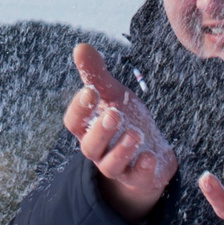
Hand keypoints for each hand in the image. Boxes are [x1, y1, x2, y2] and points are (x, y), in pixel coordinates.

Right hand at [63, 44, 178, 223]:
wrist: (149, 152)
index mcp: (88, 128)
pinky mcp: (138, 178)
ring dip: (121, 150)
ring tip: (135, 133)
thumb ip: (96, 75)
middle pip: (90, 146)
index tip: (91, 91)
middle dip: (101, 131)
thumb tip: (80, 46)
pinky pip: (137, 178)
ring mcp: (117, 166)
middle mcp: (98, 150)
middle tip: (114, 114)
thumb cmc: (125, 120)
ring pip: (111, 166)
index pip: (73, 122)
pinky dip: (142, 168)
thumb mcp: (112, 95)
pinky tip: (149, 156)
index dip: (80, 108)